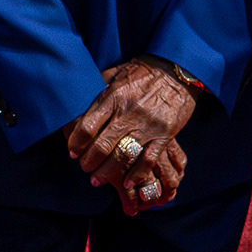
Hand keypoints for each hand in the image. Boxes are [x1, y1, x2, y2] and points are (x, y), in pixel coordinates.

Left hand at [66, 57, 203, 190]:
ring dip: (108, 172)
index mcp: (114, 96)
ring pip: (123, 155)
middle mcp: (129, 112)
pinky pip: (149, 159)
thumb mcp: (117, 72)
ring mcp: (148, 124)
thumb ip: (99, 86)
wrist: (179, 69)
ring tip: (98, 180)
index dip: (76, 143)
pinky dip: (137, 174)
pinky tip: (128, 183)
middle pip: (102, 145)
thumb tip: (80, 97)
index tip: (72, 151)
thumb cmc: (144, 70)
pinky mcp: (165, 134)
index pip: (88, 126)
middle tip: (84, 168)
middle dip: (89, 161)